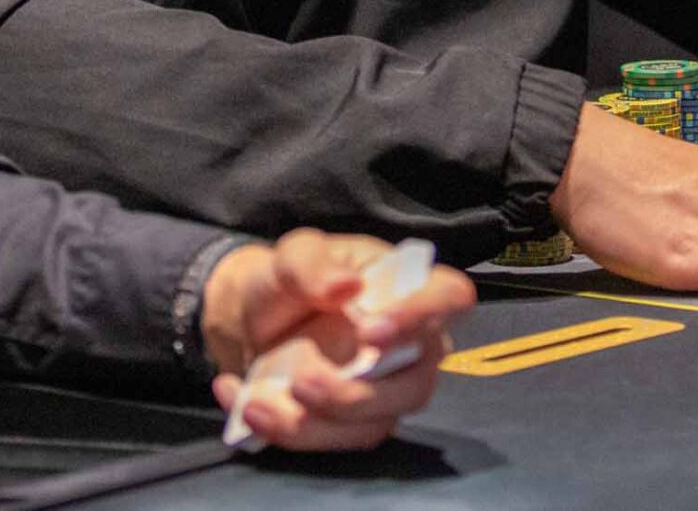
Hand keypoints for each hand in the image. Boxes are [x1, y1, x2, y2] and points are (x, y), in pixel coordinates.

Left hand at [200, 229, 473, 450]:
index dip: (422, 317)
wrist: (251, 319)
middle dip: (355, 393)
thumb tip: (346, 286)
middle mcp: (413, 346)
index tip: (370, 331)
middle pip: (415, 385)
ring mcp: (387, 392)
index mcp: (410, 289)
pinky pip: (334, 442)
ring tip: (257, 405)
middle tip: (301, 381)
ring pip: (373, 424)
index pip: (449, 297)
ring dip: (315, 422)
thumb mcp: (291, 256)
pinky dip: (287, 431)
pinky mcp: (356, 425)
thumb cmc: (290, 280)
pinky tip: (248, 407)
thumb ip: (311, 264)